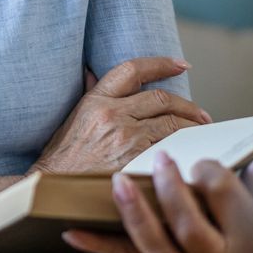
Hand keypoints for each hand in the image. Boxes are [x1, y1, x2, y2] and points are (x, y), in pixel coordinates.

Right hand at [31, 57, 208, 175]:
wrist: (51, 189)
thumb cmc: (61, 159)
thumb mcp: (72, 119)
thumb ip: (89, 95)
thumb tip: (92, 72)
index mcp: (96, 100)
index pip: (133, 70)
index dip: (160, 64)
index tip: (180, 64)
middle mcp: (112, 114)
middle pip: (161, 98)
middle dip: (187, 105)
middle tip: (201, 114)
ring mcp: (125, 139)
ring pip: (171, 124)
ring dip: (192, 127)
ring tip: (201, 133)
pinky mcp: (135, 162)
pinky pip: (169, 149)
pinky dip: (184, 149)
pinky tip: (192, 152)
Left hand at [61, 151, 252, 252]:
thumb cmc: (244, 232)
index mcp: (244, 242)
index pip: (229, 204)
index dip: (214, 177)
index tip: (202, 158)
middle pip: (191, 228)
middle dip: (174, 193)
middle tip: (162, 160)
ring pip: (155, 247)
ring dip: (135, 214)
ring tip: (119, 184)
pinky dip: (96, 244)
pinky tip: (71, 230)